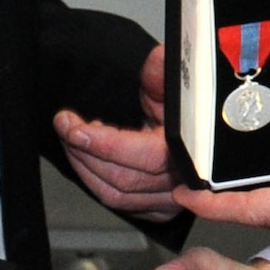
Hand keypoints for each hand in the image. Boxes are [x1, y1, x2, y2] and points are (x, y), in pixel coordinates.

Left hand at [53, 44, 179, 221]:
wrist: (204, 128)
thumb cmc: (191, 106)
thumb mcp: (178, 82)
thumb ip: (164, 71)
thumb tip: (156, 59)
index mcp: (191, 150)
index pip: (144, 156)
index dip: (103, 144)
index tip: (73, 126)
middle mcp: (183, 182)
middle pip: (122, 179)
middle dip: (84, 152)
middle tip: (66, 126)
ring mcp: (172, 200)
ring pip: (116, 196)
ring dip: (85, 168)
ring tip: (75, 140)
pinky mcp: (160, 210)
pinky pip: (120, 204)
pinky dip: (97, 182)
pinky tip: (91, 160)